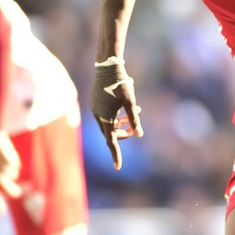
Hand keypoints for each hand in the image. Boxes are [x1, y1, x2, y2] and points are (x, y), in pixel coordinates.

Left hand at [0, 130, 21, 198]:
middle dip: (14, 192)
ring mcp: (7, 169)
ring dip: (11, 176)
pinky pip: (16, 168)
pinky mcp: (14, 161)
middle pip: (14, 192)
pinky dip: (12, 166)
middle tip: (14, 191)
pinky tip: (6, 160)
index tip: (1, 213)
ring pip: (15, 178)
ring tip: (3, 168)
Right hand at [91, 56, 141, 170]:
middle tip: (135, 130)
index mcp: (104, 118)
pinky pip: (105, 115)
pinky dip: (116, 116)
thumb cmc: (120, 84)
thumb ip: (134, 118)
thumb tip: (139, 134)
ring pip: (108, 124)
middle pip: (110, 133)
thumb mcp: (130, 102)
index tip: (118, 168)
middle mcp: (97, 116)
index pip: (110, 142)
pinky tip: (125, 109)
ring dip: (121, 123)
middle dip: (123, 134)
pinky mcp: (96, 103)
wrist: (106, 67)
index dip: (116, 155)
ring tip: (136, 113)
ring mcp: (95, 109)